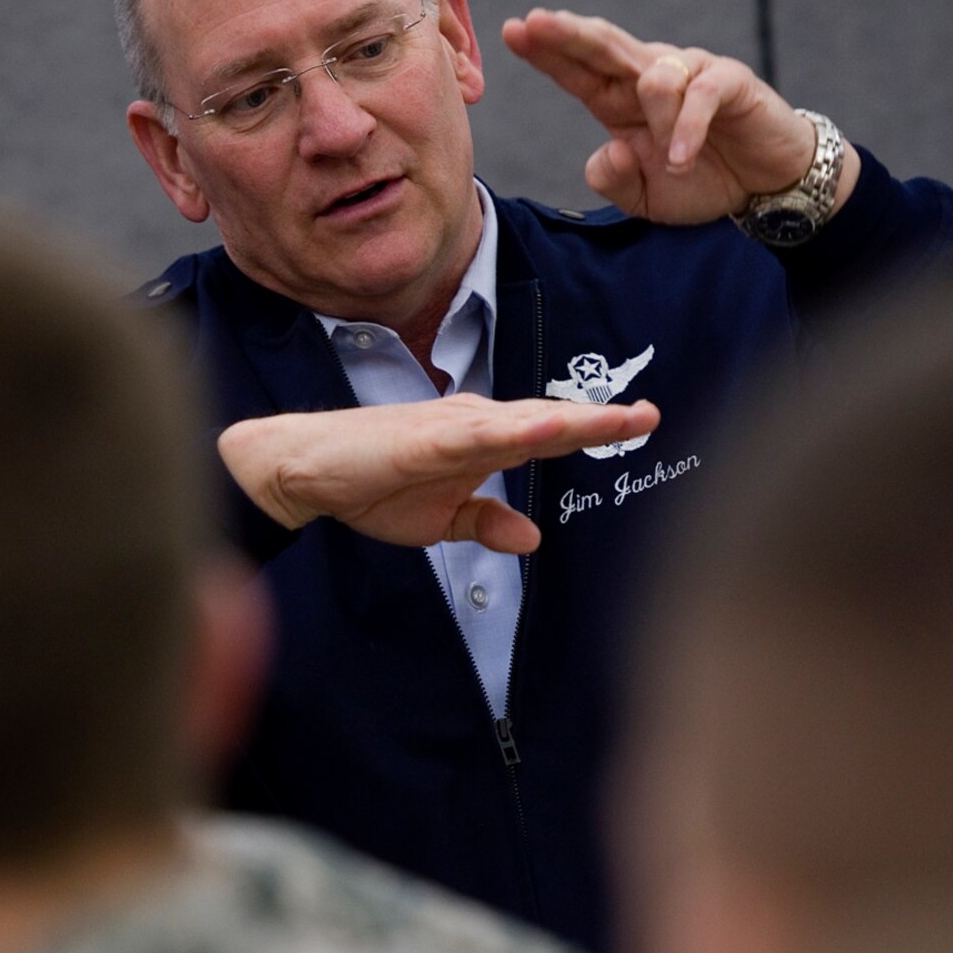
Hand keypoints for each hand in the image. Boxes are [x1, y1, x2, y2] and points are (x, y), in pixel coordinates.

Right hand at [218, 393, 660, 552]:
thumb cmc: (369, 485)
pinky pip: (475, 436)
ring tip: (615, 418)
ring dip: (567, 420)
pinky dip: (512, 431)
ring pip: (520, 421)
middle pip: (545, 420)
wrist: (303, 471)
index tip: (641, 421)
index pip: (548, 435)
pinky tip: (544, 430)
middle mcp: (472, 424)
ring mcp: (448, 429)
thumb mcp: (440, 520)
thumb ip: (486, 522)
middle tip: (648, 415)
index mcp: (480, 442)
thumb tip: (533, 537)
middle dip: (597, 419)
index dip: (593, 429)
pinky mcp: (422, 441)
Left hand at [502, 9, 858, 224]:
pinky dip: (687, 130)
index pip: (577, 69)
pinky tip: (682, 159)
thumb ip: (615, 182)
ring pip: (654, 76)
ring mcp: (690, 73)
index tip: (512, 31)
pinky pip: (700, 94)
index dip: (547, 51)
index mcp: (619, 100)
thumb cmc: (701, 180)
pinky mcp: (728, 81)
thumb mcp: (645, 200)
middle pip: (603, 46)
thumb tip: (604, 155)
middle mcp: (649, 76)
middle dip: (568, 34)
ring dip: (659, 125)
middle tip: (536, 22)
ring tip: (675, 164)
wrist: (765, 184)